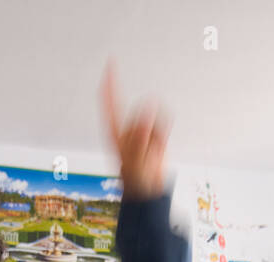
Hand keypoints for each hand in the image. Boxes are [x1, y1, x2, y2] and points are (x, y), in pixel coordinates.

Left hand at [101, 64, 168, 200]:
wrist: (149, 189)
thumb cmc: (135, 176)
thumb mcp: (134, 156)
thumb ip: (141, 132)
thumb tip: (150, 104)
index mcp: (114, 131)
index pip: (109, 101)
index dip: (109, 81)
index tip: (110, 60)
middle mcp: (128, 126)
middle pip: (139, 115)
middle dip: (145, 128)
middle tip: (145, 150)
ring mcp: (144, 127)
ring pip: (153, 118)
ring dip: (155, 135)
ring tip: (151, 153)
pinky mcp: (157, 131)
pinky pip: (164, 122)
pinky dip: (164, 134)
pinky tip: (160, 149)